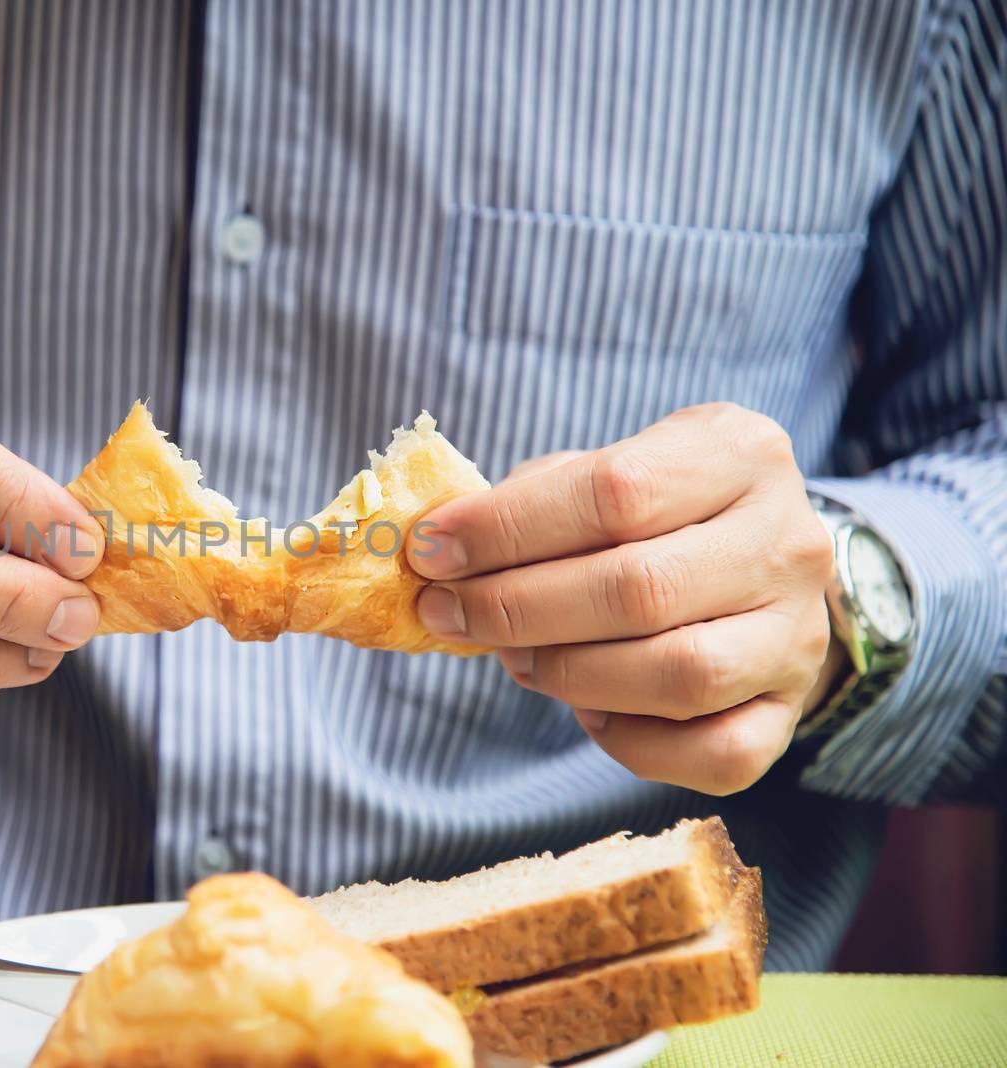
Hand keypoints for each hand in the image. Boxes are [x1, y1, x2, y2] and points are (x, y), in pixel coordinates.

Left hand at [411, 403, 838, 794]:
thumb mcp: (602, 470)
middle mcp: (789, 541)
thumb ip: (528, 501)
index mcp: (740, 452)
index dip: (507, 528)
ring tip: (515, 657)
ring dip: (568, 674)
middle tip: (449, 613)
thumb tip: (439, 548)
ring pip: (679, 674)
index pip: (615, 491)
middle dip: (517, 607)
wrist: (757, 562)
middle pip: (639, 589)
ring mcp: (799, 633)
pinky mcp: (791, 709)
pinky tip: (589, 709)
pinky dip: (633, 743)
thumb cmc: (653, 511)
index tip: (431, 550)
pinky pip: (716, 751)